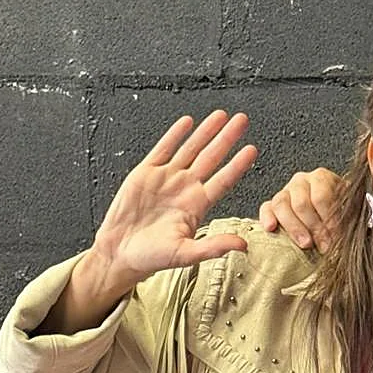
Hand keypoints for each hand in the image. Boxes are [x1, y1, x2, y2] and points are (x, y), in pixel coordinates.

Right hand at [90, 110, 256, 291]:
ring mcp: (166, 178)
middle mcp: (185, 188)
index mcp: (198, 205)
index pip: (223, 180)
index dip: (237, 164)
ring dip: (205, 132)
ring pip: (190, 149)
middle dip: (227, 138)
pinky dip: (174, 135)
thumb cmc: (152, 257)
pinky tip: (187, 122)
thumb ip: (214, 247)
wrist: (120, 253)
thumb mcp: (186, 254)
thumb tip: (243, 245)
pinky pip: (162, 150)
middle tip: (242, 120)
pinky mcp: (145, 174)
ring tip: (221, 115)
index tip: (252, 149)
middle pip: (211, 158)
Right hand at [258, 166, 342, 251]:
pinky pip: (266, 208)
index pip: (321, 197)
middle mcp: (302, 182)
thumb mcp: (350, 212)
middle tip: (324, 245)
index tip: (336, 237)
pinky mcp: (271, 206)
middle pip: (301, 203)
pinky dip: (267, 218)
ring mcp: (285, 192)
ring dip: (294, 228)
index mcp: (322, 178)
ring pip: (281, 205)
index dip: (329, 220)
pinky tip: (272, 229)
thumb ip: (349, 217)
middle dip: (314, 228)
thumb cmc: (341, 215)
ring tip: (306, 244)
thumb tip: (349, 234)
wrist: (331, 220)